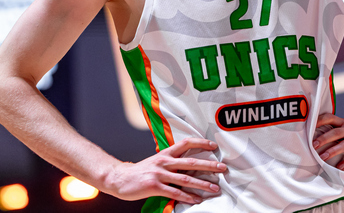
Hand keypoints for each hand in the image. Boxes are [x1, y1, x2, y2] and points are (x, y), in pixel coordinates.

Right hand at [105, 138, 226, 203]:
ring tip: (215, 188)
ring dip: (202, 184)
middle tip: (223, 168)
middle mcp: (164, 161)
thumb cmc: (141, 170)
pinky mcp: (154, 186)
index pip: (186, 143)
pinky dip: (187, 197)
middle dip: (209, 165)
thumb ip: (172, 161)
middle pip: (190, 161)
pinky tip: (197, 200)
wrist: (120, 178)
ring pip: (185, 178)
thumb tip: (189, 162)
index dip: (201, 143)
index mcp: (166, 153)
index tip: (214, 146)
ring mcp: (159, 174)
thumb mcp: (157, 161)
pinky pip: (174, 193)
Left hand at [312, 111, 343, 169]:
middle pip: (335, 133)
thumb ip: (338, 129)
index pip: (330, 118)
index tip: (309, 126)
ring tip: (322, 158)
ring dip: (333, 151)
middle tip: (312, 145)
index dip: (320, 121)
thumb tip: (319, 139)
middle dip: (323, 139)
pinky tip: (340, 167)